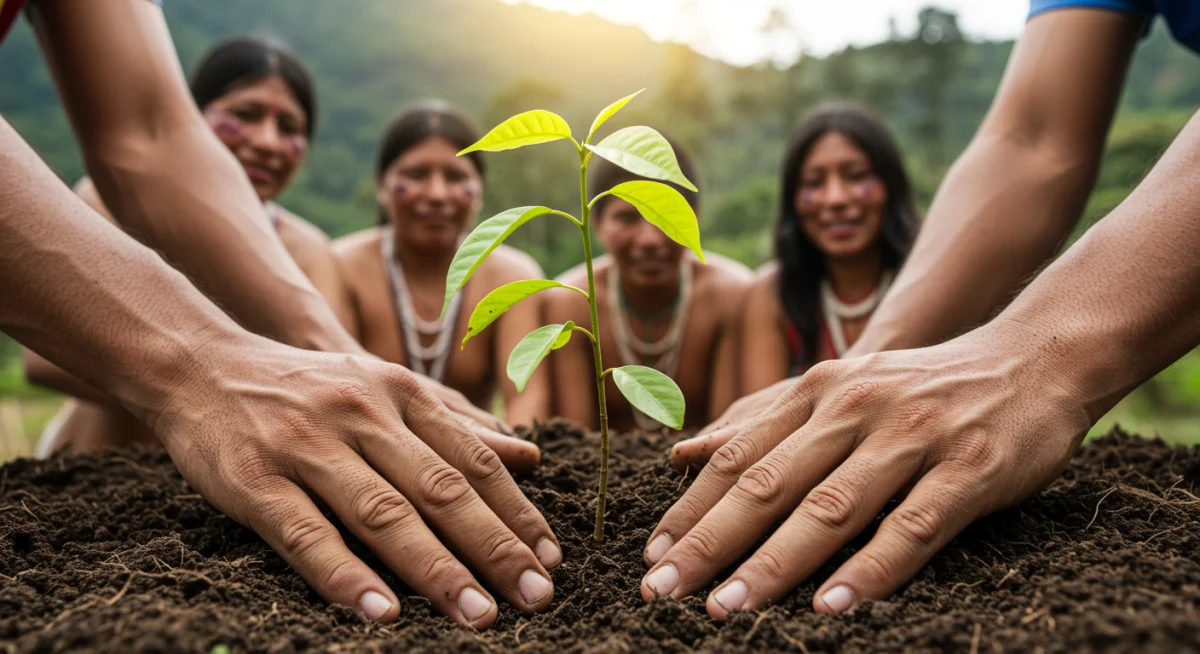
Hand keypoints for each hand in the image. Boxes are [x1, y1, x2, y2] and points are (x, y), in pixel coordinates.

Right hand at [147, 335, 561, 627]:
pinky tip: (382, 613)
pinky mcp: (255, 480)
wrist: (200, 363)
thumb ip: (454, 426)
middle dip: (494, 548)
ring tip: (479, 615)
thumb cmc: (308, 389)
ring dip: (436, 569)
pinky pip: (306, 534)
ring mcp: (307, 446)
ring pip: (383, 513)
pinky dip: (346, 575)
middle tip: (537, 598)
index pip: (473, 460)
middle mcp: (362, 415)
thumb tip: (529, 456)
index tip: (551, 560)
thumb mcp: (385, 390)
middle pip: (440, 489)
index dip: (516, 512)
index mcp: (400, 393)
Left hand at [641, 323, 1089, 616]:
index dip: (691, 508)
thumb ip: (762, 420)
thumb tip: (683, 452)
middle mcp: (855, 407)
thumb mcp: (837, 386)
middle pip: (768, 483)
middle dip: (710, 542)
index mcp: (818, 390)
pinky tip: (830, 607)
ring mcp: (913, 436)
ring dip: (773, 563)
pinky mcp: (969, 469)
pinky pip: (911, 527)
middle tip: (662, 591)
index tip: (651, 557)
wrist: (1034, 358)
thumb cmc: (920, 387)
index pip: (738, 456)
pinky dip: (869, 570)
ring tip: (727, 609)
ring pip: (830, 508)